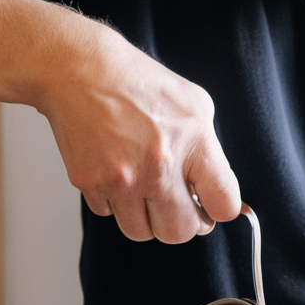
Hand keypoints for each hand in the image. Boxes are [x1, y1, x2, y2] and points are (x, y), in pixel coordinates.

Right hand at [39, 20, 240, 241]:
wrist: (80, 71)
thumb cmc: (137, 83)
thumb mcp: (195, 104)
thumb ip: (210, 152)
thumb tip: (217, 190)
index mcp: (193, 144)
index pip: (225, 206)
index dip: (219, 210)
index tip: (210, 206)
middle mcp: (159, 166)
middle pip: (181, 233)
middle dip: (181, 222)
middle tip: (176, 205)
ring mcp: (123, 179)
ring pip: (142, 232)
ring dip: (145, 216)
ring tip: (142, 187)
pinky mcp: (91, 184)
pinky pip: (110, 214)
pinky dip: (114, 200)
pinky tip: (115, 171)